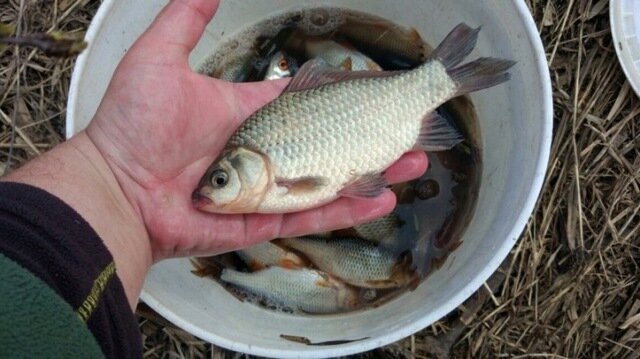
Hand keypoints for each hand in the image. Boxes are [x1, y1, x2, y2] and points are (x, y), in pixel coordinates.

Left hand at [86, 0, 427, 260]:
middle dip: (372, 138)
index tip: (372, 89)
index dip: (341, 96)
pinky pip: (315, 216)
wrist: (114, 190)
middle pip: (331, 144)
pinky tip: (383, 195)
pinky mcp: (265, 223)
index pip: (306, 102)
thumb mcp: (159, 58)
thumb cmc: (133, 126)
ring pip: (333, 181)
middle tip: (410, 129)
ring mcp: (268, 190)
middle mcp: (266, 153)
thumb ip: (186, 18)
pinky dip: (350, 208)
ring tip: (415, 160)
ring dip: (376, 172)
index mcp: (250, 115)